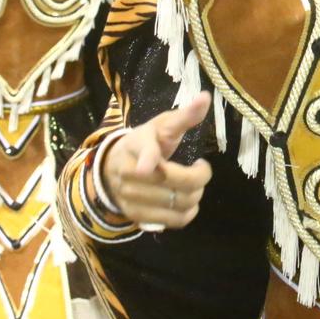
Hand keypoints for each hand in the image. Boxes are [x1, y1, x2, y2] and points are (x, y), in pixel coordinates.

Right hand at [101, 92, 212, 228]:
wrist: (113, 168)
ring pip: (179, 203)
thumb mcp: (162, 125)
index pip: (143, 152)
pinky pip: (173, 221)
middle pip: (175, 182)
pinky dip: (188, 212)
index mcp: (137, 146)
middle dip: (199, 176)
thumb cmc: (145, 143)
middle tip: (201, 168)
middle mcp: (130, 174)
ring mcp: (131, 198)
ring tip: (193, 183)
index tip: (146, 167)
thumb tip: (206, 97)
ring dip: (196, 195)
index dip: (147, 159)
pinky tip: (187, 200)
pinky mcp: (137, 216)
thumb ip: (185, 116)